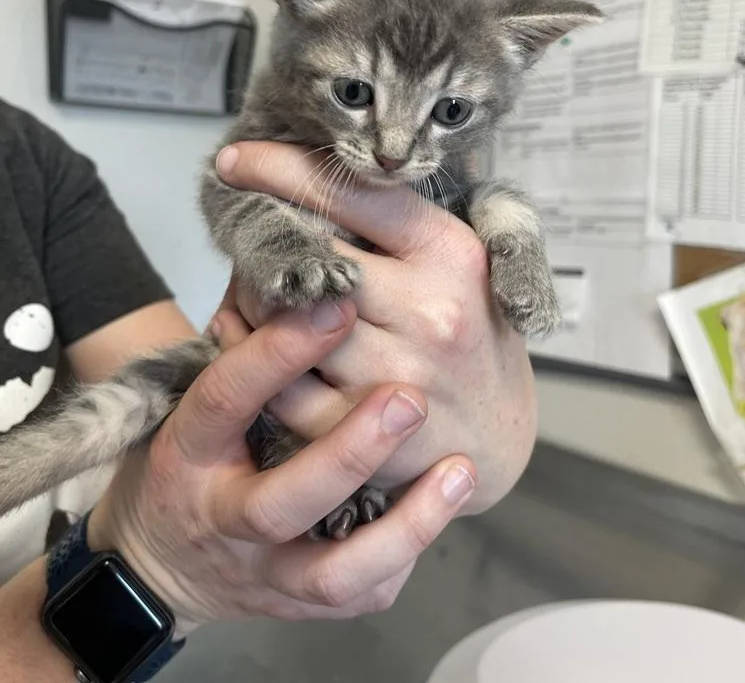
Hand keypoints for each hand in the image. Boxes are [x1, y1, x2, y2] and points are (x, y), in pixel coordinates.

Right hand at [87, 301, 475, 632]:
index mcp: (188, 450)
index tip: (335, 304)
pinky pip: (363, 592)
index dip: (276, 354)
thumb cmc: (197, 449)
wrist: (167, 556)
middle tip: (408, 396)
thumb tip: (303, 260)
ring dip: (402, 525)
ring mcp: (263, 574)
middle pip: (279, 504)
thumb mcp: (195, 390)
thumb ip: (244, 340)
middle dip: (347, 453)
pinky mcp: (301, 603)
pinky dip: (405, 551)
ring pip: (332, 574)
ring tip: (459, 470)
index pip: (226, 399)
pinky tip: (444, 503)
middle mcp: (221, 519)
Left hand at [215, 142, 536, 514]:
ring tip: (249, 292)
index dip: (281, 168)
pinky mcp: (370, 438)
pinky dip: (251, 361)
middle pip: (310, 257)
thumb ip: (396, 223)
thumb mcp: (460, 264)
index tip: (231, 159)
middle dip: (261, 242)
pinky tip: (244, 340)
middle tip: (240, 238)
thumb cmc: (469, 335)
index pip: (353, 194)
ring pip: (285, 324)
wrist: (499, 438)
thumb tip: (304, 178)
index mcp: (451, 254)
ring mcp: (399, 377)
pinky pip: (281, 392)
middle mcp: (430, 310)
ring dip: (251, 302)